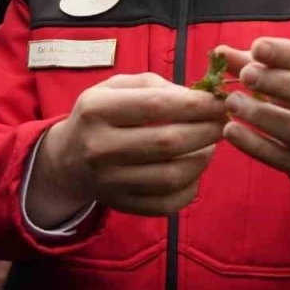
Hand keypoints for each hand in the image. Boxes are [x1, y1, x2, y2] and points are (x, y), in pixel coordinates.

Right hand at [28, 73, 227, 225]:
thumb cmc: (99, 116)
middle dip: (206, 131)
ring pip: (171, 176)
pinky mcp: (122, 205)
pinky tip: (194, 169)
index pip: (156, 105)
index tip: (219, 101)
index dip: (196, 104)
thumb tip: (196, 98)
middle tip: (223, 123)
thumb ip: (154, 85)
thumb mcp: (114, 88)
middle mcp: (100, 146)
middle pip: (168, 142)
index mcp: (97, 109)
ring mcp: (110, 181)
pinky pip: (167, 203)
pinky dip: (191, 188)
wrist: (66, 161)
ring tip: (211, 144)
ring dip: (202, 159)